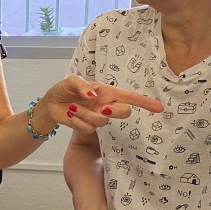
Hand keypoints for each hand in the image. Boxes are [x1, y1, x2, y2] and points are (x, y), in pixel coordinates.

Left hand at [39, 75, 164, 133]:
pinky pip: (88, 128)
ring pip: (102, 121)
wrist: (51, 103)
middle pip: (124, 112)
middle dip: (116, 111)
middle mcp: (105, 104)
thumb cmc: (64, 89)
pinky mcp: (88, 126)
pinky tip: (70, 115)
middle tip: (103, 107)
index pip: (130, 97)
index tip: (159, 108)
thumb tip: (94, 95)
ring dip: (86, 114)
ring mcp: (98, 116)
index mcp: (106, 91)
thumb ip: (82, 86)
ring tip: (72, 107)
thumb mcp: (71, 81)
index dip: (145, 102)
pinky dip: (77, 121)